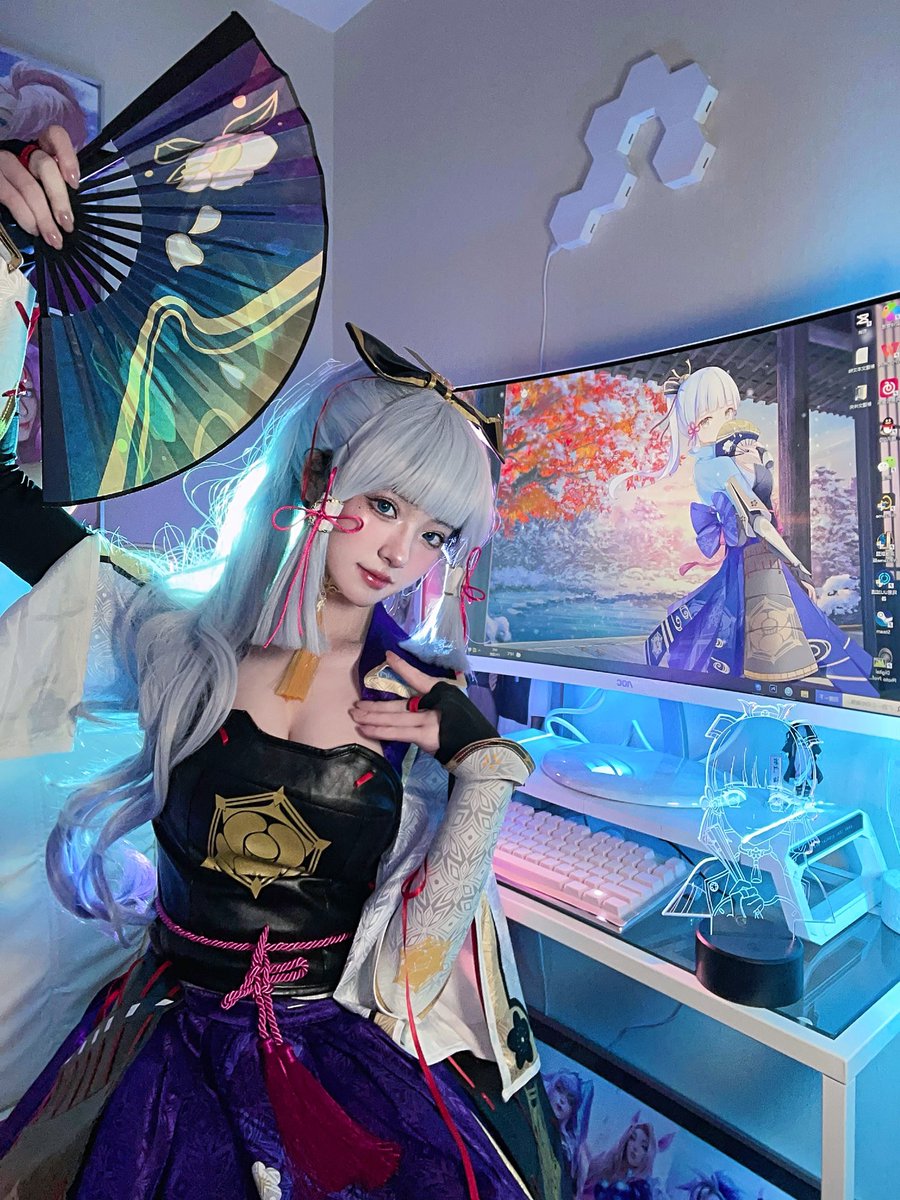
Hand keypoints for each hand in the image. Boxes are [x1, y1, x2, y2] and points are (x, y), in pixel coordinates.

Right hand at [0, 125, 78, 247]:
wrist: (1, 207)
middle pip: (45, 166)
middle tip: (67, 224)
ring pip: (29, 186)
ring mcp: (3, 162)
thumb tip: (71, 213)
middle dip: (59, 199)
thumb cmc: (24, 197)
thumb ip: (55, 190)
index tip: (74, 183)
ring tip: (54, 238)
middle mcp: (20, 150)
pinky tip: (33, 230)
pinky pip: (11, 197)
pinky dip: (26, 217)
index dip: (67, 156)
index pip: (55, 136)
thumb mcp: (42, 188)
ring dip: (45, 217)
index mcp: (38, 148)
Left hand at [352, 651, 498, 763]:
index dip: (402, 667)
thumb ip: (435, 707)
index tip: (388, 656)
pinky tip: (365, 729)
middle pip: (397, 704)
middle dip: (374, 705)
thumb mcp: (455, 709)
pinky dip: (379, 731)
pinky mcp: (424, 735)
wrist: (481, 750)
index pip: (418, 677)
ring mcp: (428, 719)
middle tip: (355, 705)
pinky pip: (397, 733)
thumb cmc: (468, 730)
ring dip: (371, 717)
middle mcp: (434, 703)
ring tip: (354, 716)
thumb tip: (416, 709)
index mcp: (442, 692)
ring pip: (393, 718)